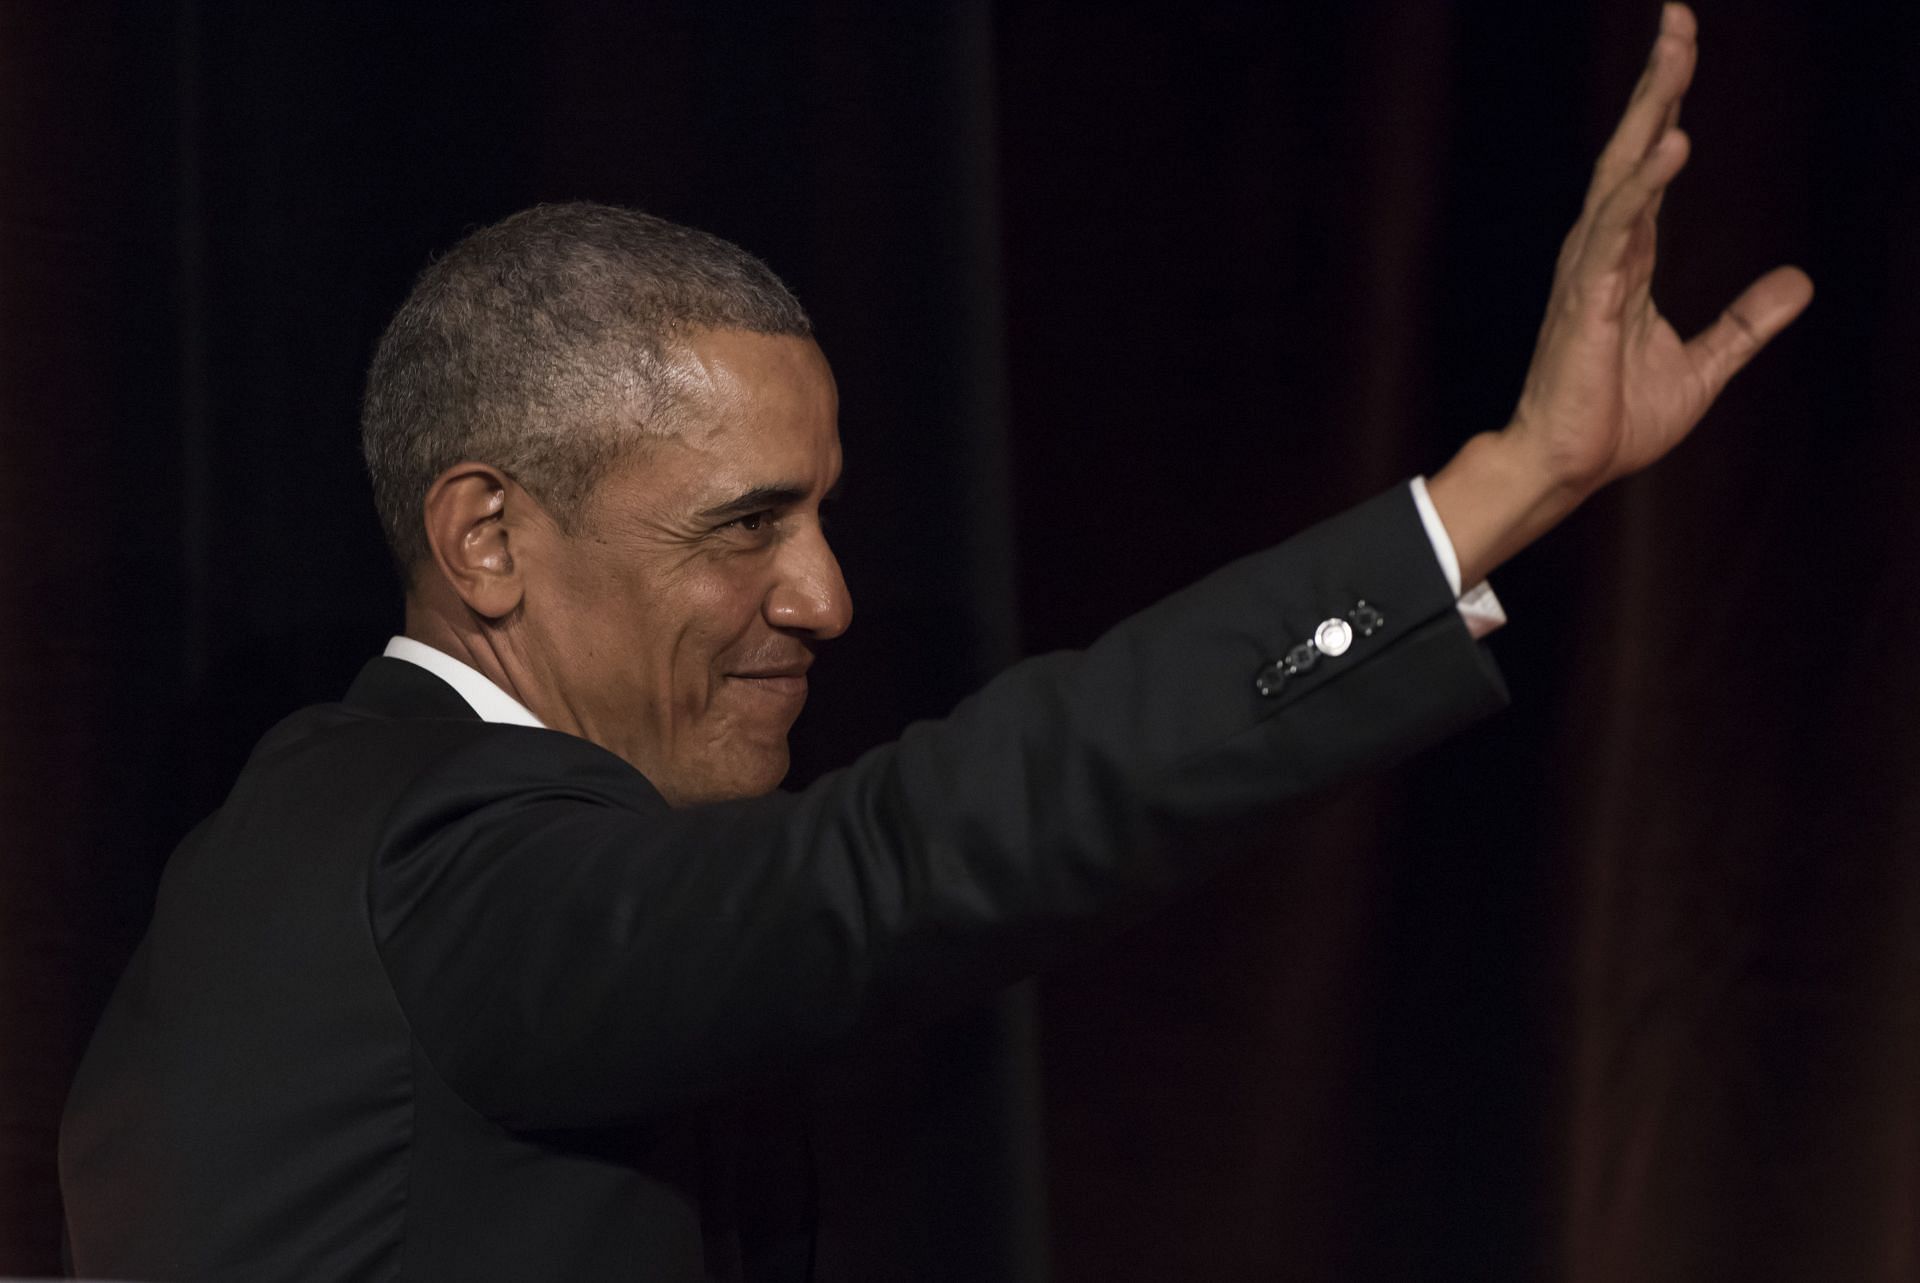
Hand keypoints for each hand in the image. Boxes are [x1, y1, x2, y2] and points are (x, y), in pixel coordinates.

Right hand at [1509, 1, 1811, 492]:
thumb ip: (1745, 323)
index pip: (1650, 164)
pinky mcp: (1589, 301)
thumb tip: (1798, 283)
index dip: (1667, 103)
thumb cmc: (1613, 419)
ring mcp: (1591, 272)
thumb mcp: (1703, 366)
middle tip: (1678, 18)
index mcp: (1627, 259)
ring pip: (1622, 174)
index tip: (1681, 43)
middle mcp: (1603, 251)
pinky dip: (1644, 186)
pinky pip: (1618, 231)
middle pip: (1633, 149)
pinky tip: (1672, 145)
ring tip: (1675, 56)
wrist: (1566, 468)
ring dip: (1650, 112)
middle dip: (1658, 82)